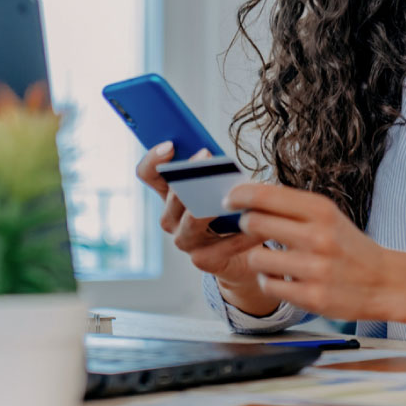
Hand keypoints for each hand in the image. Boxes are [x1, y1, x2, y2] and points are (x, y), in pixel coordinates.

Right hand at [135, 142, 269, 305]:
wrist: (242, 256)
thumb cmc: (229, 214)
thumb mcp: (220, 187)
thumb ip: (213, 172)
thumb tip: (217, 156)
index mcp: (170, 196)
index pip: (148, 174)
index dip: (153, 159)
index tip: (170, 145)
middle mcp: (171, 218)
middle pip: (172, 196)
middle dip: (189, 175)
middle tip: (206, 156)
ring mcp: (185, 241)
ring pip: (192, 220)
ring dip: (210, 206)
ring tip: (229, 195)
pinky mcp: (203, 261)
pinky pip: (223, 246)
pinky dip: (241, 236)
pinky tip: (257, 227)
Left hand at [225, 182, 402, 321]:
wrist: (385, 282)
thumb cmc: (348, 246)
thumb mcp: (327, 215)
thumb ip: (291, 205)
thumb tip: (247, 195)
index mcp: (321, 210)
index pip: (265, 194)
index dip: (239, 195)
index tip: (229, 200)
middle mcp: (318, 237)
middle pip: (253, 223)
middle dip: (246, 226)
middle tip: (251, 229)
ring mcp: (315, 269)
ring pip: (256, 258)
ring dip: (258, 258)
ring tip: (274, 259)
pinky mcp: (312, 297)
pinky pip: (267, 286)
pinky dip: (270, 282)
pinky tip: (284, 279)